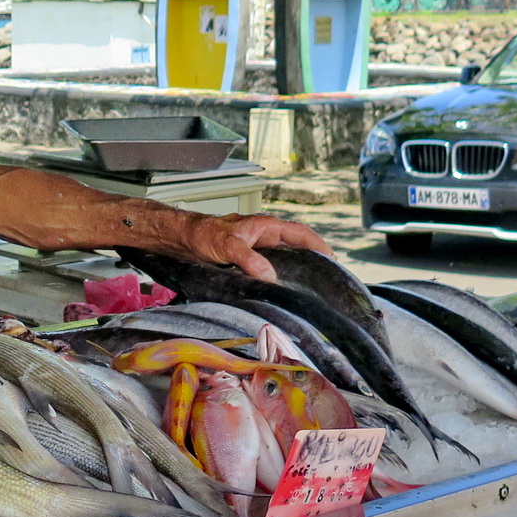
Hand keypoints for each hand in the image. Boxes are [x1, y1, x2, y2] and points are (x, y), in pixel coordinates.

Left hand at [177, 213, 332, 282]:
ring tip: (310, 289)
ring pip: (285, 259)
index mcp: (266, 226)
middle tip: (326, 281)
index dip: (319, 245)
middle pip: (298, 247)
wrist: (184, 239)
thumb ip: (249, 259)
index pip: (301, 233)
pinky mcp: (251, 260)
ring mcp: (259, 248)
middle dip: (313, 261)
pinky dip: (281, 277)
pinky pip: (272, 268)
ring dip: (297, 271)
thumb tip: (270, 276)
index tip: (332, 260)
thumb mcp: (228, 246)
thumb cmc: (204, 235)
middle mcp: (266, 236)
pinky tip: (283, 290)